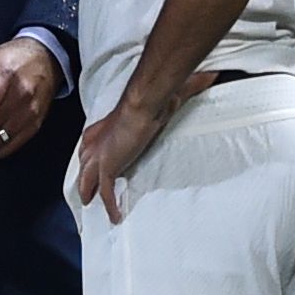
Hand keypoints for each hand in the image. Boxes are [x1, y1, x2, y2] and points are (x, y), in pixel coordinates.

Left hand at [69, 79, 176, 211]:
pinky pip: (106, 192)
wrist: (144, 106)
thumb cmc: (152, 100)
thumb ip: (187, 87)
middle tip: (87, 190)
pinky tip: (115, 217)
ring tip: (92, 204)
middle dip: (84, 176)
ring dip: (89, 191)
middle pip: (84, 163)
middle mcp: (96, 143)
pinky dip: (110, 205)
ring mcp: (99, 156)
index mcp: (103, 127)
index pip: (89, 143)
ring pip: (88, 180)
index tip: (93, 163)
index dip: (89, 154)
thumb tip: (211, 76)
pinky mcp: (107, 169)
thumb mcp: (165, 97)